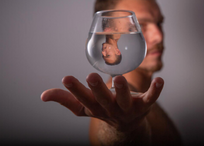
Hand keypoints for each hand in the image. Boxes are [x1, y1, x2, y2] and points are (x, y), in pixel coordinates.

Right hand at [41, 73, 163, 131]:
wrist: (126, 127)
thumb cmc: (103, 111)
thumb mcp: (84, 108)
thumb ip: (66, 100)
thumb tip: (43, 96)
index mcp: (95, 108)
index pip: (83, 100)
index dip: (75, 90)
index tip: (66, 78)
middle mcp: (111, 109)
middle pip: (104, 100)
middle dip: (98, 89)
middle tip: (91, 77)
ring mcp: (128, 108)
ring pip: (125, 101)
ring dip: (122, 91)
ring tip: (118, 79)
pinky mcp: (144, 105)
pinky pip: (151, 98)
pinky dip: (155, 90)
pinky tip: (160, 80)